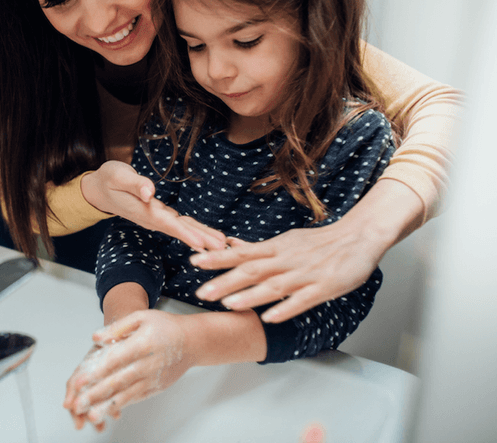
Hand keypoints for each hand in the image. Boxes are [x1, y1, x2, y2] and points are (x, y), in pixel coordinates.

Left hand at [63, 310, 192, 430]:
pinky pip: (136, 398)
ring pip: (127, 394)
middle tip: (77, 405)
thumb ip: (117, 327)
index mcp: (143, 343)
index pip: (115, 360)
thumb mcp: (142, 317)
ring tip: (90, 415)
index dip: (95, 372)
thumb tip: (96, 338)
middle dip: (96, 395)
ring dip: (106, 406)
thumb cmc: (166, 327)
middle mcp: (149, 364)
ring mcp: (153, 378)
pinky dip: (120, 405)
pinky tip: (107, 410)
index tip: (78, 382)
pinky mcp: (156, 388)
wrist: (193, 341)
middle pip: (118, 381)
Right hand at [81, 161, 225, 250]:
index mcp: (143, 210)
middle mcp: (151, 218)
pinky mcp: (159, 215)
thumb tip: (149, 191)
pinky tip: (207, 237)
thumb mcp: (117, 176)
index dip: (185, 234)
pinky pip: (180, 224)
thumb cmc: (108, 180)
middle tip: (222, 249)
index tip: (201, 244)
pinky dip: (195, 230)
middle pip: (180, 230)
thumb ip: (134, 183)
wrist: (98, 190)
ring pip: (182, 228)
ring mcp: (156, 218)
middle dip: (201, 239)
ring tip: (222, 244)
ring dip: (202, 236)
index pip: (167, 224)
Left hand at [192, 178, 424, 322]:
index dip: (217, 258)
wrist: (359, 236)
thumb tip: (230, 244)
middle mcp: (286, 260)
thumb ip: (258, 248)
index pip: (241, 253)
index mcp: (276, 248)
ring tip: (227, 304)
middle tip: (200, 292)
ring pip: (274, 285)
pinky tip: (269, 317)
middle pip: (251, 270)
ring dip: (250, 295)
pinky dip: (285, 308)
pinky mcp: (323, 287)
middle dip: (225, 282)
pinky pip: (302, 300)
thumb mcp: (286, 241)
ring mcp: (304, 274)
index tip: (194, 262)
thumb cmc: (320, 242)